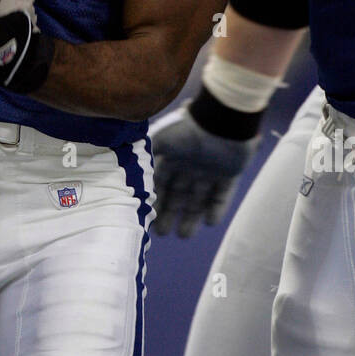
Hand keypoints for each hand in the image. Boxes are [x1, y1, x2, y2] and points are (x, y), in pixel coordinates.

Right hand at [150, 104, 258, 236]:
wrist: (220, 120)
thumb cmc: (187, 129)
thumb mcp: (160, 140)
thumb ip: (145, 154)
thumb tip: (124, 164)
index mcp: (173, 157)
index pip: (161, 184)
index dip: (155, 201)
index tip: (148, 219)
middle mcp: (190, 166)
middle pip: (178, 195)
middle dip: (170, 214)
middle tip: (162, 233)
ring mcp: (210, 171)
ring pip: (199, 199)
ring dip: (192, 217)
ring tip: (184, 235)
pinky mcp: (229, 174)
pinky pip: (222, 196)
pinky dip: (217, 209)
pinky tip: (209, 222)